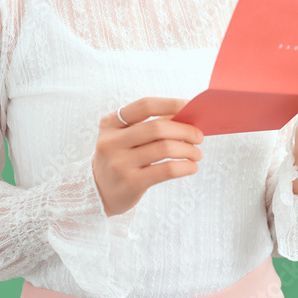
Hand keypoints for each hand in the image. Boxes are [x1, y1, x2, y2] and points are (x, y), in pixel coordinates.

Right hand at [92, 97, 203, 217]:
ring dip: (188, 150)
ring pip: (164, 149)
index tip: (189, 106)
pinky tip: (191, 167)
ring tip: (196, 154)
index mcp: (110, 124)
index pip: (144, 106)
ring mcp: (119, 163)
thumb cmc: (120, 160)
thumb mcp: (124, 138)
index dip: (170, 104)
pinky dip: (185, 167)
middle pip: (157, 128)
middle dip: (184, 130)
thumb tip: (185, 117)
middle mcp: (111, 142)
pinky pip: (166, 170)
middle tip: (198, 136)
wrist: (99, 193)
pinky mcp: (131, 183)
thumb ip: (148, 126)